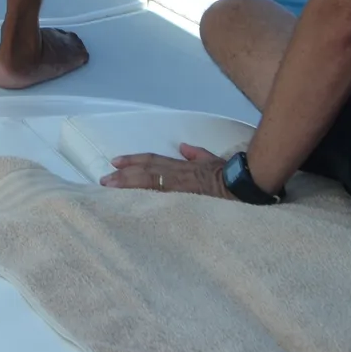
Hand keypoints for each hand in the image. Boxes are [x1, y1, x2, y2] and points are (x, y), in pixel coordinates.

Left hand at [100, 143, 233, 199]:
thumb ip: (197, 154)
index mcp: (183, 166)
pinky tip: (131, 204)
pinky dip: (146, 200)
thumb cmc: (232, 176)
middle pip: (146, 171)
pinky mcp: (187, 201)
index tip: (115, 162)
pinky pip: (162, 200)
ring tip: (110, 188)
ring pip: (150, 183)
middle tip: (103, 179)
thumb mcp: (213, 161)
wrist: (247, 185)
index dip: (133, 161)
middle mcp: (179, 175)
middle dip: (124, 175)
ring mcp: (182, 188)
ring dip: (128, 185)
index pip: (153, 161)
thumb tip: (183, 147)